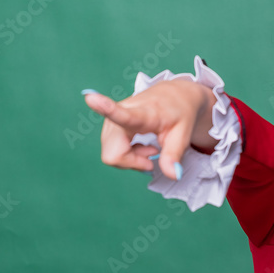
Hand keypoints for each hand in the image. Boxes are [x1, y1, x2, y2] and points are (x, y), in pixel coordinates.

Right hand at [82, 79, 215, 180]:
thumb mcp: (183, 134)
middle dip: (132, 162)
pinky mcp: (110, 123)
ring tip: (149, 148)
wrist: (174, 96)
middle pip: (113, 153)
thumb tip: (173, 175)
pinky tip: (139, 146)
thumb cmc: (179, 113)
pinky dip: (126, 155)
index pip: (122, 114)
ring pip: (111, 154)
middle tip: (153, 155)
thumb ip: (174, 155)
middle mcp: (122, 112)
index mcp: (143, 112)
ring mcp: (113, 118)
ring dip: (130, 158)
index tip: (90, 98)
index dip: (105, 108)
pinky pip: (111, 151)